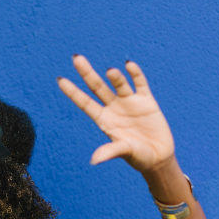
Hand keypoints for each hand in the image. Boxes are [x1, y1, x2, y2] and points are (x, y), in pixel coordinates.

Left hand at [57, 55, 174, 172]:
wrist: (158, 158)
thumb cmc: (137, 157)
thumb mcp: (123, 152)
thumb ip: (110, 152)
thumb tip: (94, 160)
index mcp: (103, 120)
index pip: (84, 103)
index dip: (72, 92)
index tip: (59, 80)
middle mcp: (113, 108)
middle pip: (97, 87)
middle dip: (87, 73)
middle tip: (76, 58)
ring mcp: (129, 102)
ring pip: (118, 84)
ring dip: (114, 77)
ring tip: (110, 71)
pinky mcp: (146, 100)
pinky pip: (139, 83)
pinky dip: (135, 74)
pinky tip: (129, 65)